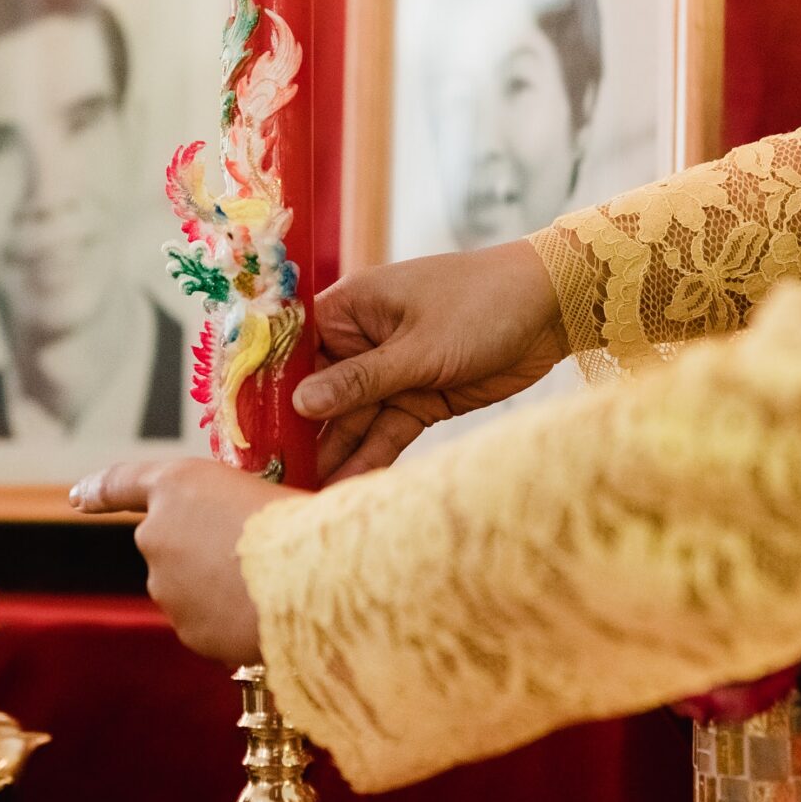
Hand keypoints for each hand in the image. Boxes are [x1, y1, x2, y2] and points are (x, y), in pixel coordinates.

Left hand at [69, 458, 284, 665]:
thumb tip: (233, 543)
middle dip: (202, 550)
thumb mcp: (266, 492)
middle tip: (254, 552)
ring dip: (218, 586)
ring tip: (268, 583)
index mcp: (178, 485)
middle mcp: (157, 533)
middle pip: (171, 544)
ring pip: (189, 587)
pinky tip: (264, 612)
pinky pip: (206, 622)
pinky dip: (227, 619)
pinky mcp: (186, 629)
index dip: (101, 489)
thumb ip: (230, 510)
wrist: (317, 579)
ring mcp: (166, 587)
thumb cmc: (304, 524)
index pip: (125, 483)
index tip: (80, 496)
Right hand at [295, 240, 567, 479]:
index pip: (296, 351)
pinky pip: (386, 432)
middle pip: (321, 394)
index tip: (247, 432)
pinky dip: (370, 458)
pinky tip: (346, 490)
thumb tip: (301, 403)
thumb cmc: (482, 303)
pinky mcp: (420, 398)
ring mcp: (392, 372)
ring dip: (334, 455)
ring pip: (353, 420)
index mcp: (352, 308)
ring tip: (305, 497)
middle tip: (273, 480)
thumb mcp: (418, 347)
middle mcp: (363, 341)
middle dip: (301, 435)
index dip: (271, 390)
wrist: (553, 308)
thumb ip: (360, 380)